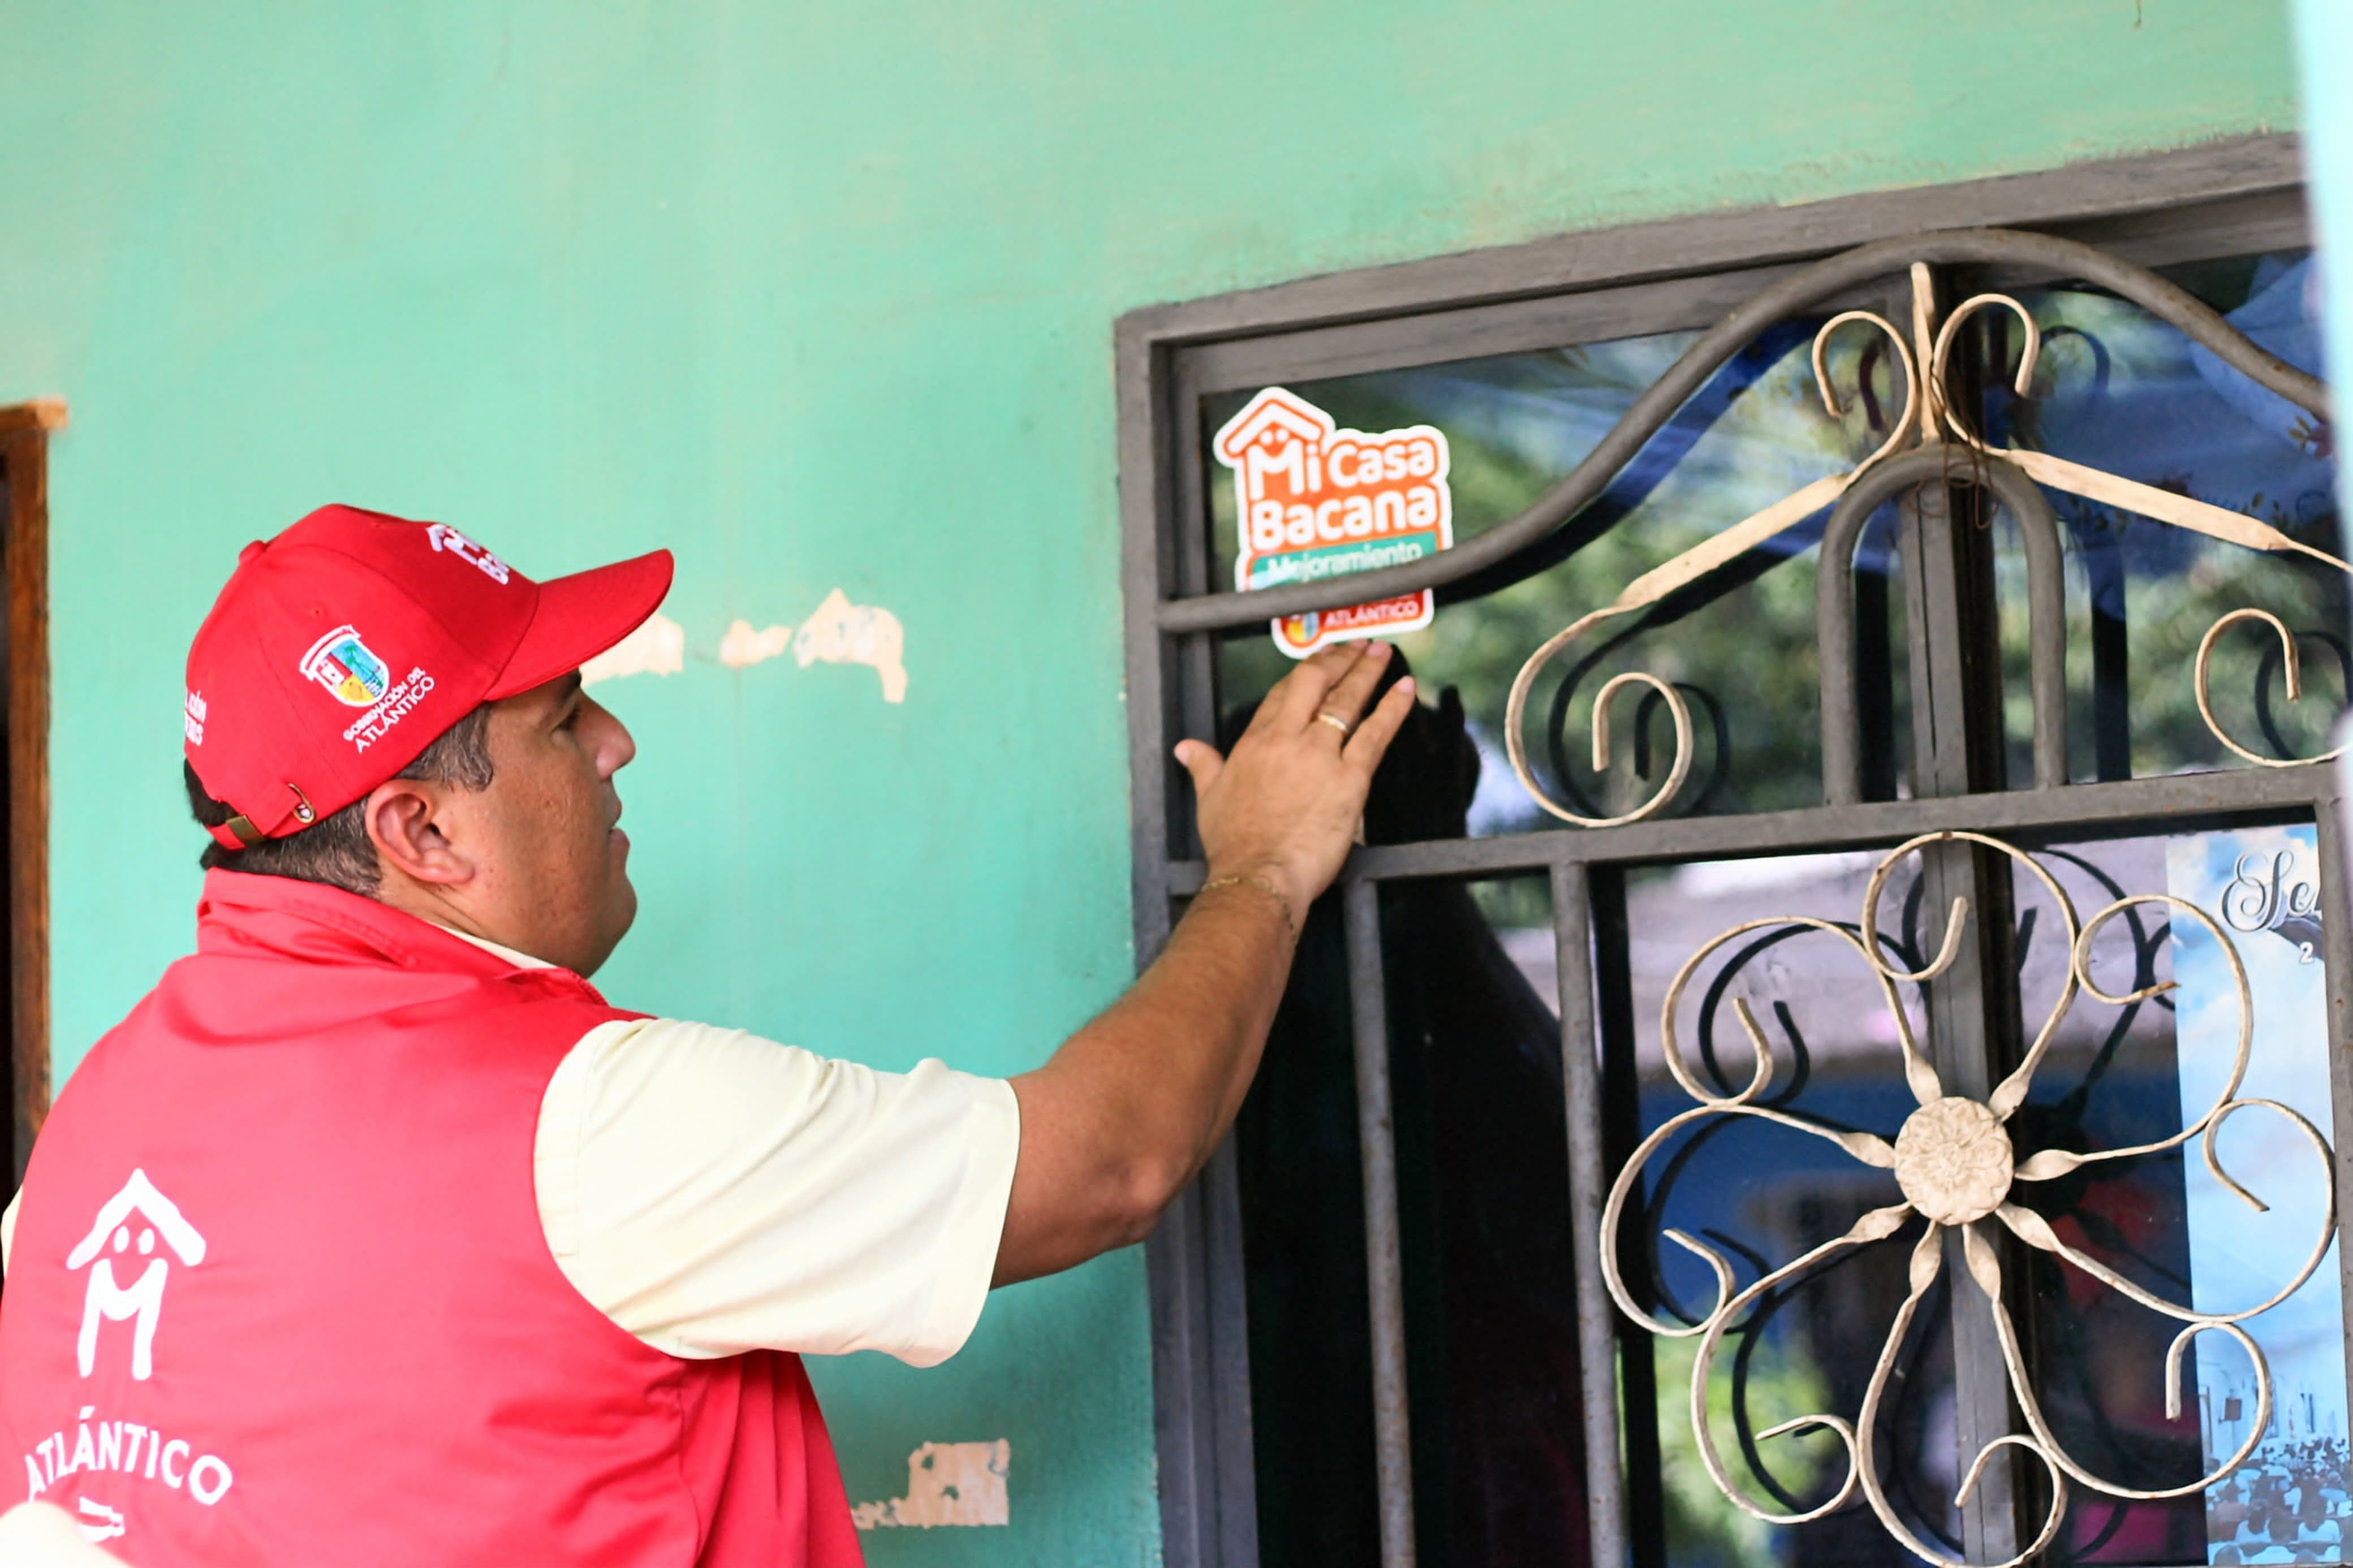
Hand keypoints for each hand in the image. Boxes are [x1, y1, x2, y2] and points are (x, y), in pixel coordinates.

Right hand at [1174, 642, 1416, 915]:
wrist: (1259, 876)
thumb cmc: (1234, 845)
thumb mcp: (1209, 798)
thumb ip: (1202, 766)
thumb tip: (1186, 748)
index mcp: (1255, 743)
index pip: (1281, 695)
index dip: (1304, 674)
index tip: (1318, 662)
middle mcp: (1287, 740)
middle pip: (1314, 683)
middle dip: (1337, 658)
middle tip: (1355, 645)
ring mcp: (1320, 756)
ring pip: (1346, 700)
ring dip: (1366, 671)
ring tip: (1380, 651)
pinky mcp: (1350, 779)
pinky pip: (1375, 733)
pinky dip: (1393, 708)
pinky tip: (1405, 687)